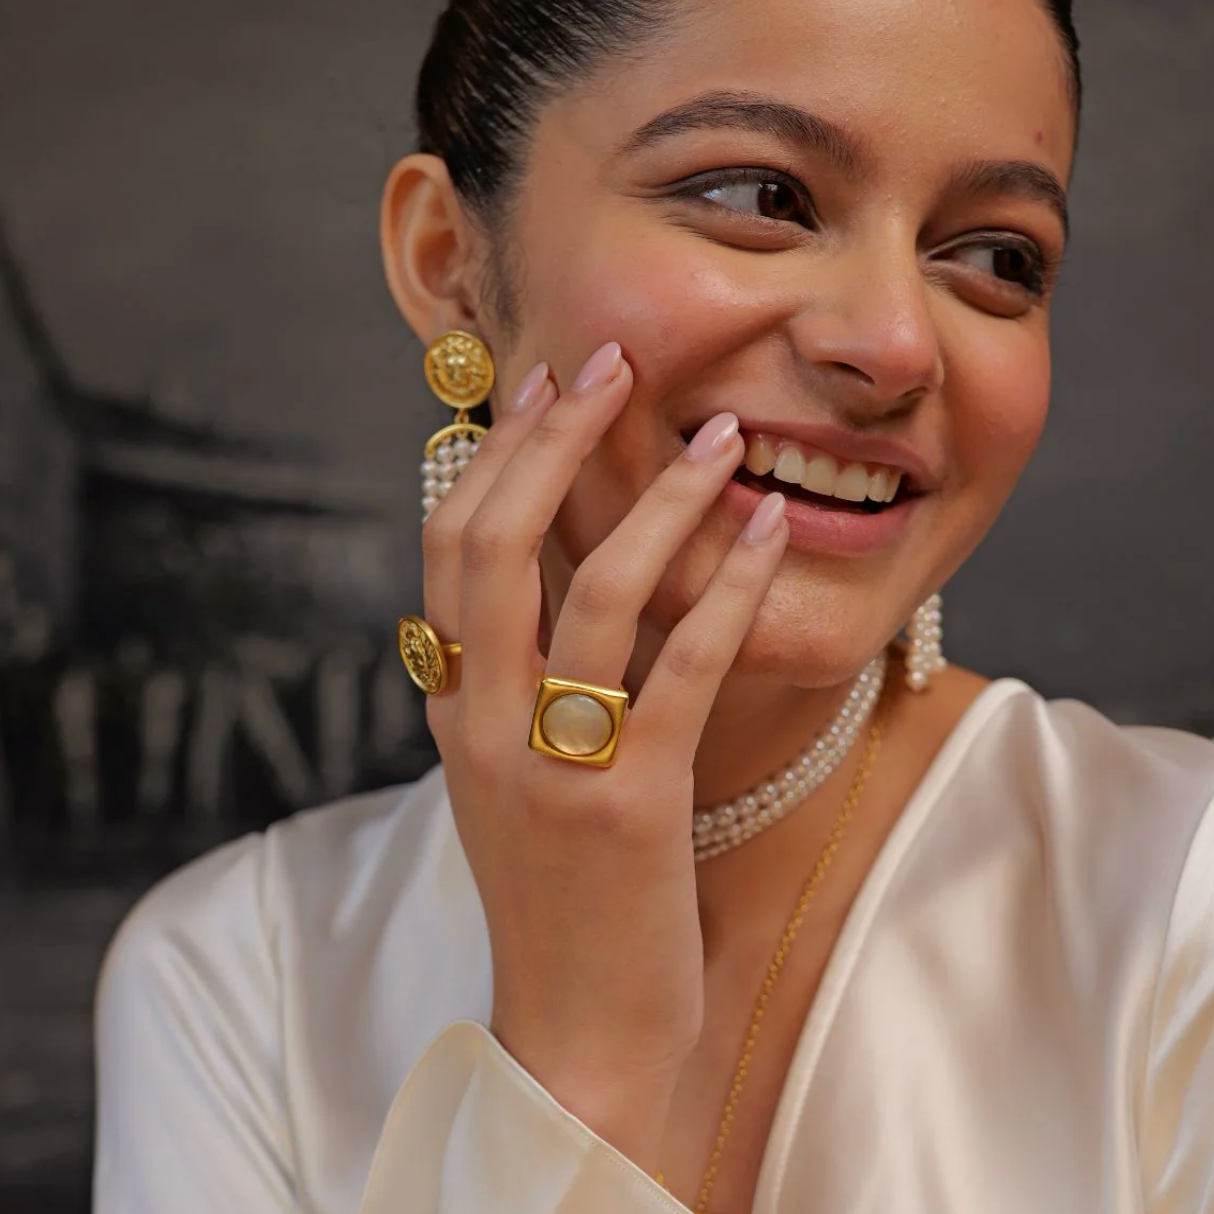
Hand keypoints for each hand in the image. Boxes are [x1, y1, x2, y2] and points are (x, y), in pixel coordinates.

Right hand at [420, 341, 788, 1168]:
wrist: (575, 1031)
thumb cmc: (557, 898)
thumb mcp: (508, 781)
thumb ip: (512, 687)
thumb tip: (545, 588)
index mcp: (453, 709)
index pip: (449, 549)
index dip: (495, 457)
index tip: (541, 386)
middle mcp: (485, 721)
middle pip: (499, 542)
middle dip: (555, 441)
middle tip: (612, 362)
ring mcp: (554, 762)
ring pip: (594, 593)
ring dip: (661, 500)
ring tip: (722, 435)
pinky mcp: (634, 802)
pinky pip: (683, 668)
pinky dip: (730, 590)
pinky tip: (771, 534)